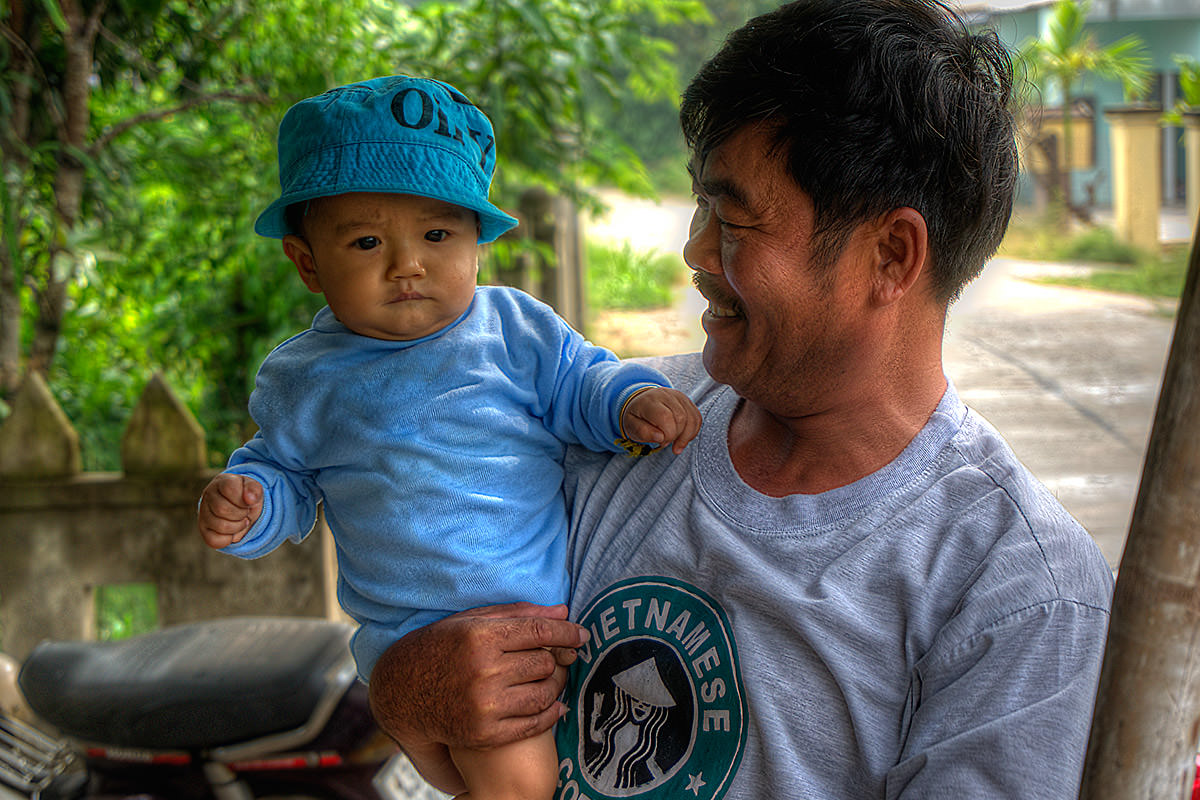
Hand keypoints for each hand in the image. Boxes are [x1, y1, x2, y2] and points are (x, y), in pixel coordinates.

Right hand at [197, 473, 262, 548]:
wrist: (240, 505)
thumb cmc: (246, 496)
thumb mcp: (254, 489)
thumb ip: (254, 490)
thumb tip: (250, 499)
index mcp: (221, 482)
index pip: (229, 488)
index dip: (243, 499)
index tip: (248, 502)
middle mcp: (208, 495)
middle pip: (223, 510)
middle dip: (241, 514)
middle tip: (245, 513)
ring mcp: (203, 513)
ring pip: (220, 527)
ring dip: (238, 527)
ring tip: (241, 521)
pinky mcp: (203, 529)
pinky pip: (214, 541)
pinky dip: (228, 539)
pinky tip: (232, 531)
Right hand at [368, 602, 587, 781]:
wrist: (403, 693)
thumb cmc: (440, 648)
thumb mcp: (471, 621)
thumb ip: (517, 614)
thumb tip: (563, 611)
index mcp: (480, 636)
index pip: (539, 631)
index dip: (567, 632)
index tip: (581, 635)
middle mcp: (483, 670)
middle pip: (544, 662)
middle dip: (557, 659)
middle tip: (559, 658)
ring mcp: (484, 705)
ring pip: (544, 693)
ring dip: (555, 686)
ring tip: (550, 679)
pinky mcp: (484, 733)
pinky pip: (533, 723)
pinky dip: (550, 714)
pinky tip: (553, 705)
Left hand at [621, 387, 702, 454]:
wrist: (641, 401)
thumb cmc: (636, 416)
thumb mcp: (630, 425)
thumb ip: (642, 432)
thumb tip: (660, 438)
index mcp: (649, 401)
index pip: (665, 417)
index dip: (667, 434)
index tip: (660, 442)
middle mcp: (666, 395)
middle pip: (681, 418)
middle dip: (676, 436)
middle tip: (665, 442)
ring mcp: (678, 396)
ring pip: (692, 418)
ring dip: (686, 436)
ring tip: (676, 444)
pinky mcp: (687, 401)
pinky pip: (697, 418)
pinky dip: (693, 432)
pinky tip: (683, 438)